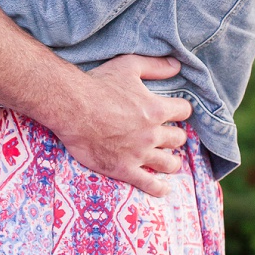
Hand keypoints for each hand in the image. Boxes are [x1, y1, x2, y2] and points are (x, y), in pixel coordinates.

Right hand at [55, 54, 193, 197]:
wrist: (70, 107)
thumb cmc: (97, 84)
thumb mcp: (128, 66)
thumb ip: (155, 66)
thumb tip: (177, 65)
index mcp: (156, 109)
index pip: (184, 111)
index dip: (180, 110)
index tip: (174, 112)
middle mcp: (152, 133)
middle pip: (178, 139)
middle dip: (174, 136)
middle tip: (166, 135)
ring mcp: (139, 153)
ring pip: (169, 163)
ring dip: (171, 161)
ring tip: (167, 161)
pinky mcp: (124, 168)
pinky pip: (149, 184)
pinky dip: (159, 188)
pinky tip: (163, 189)